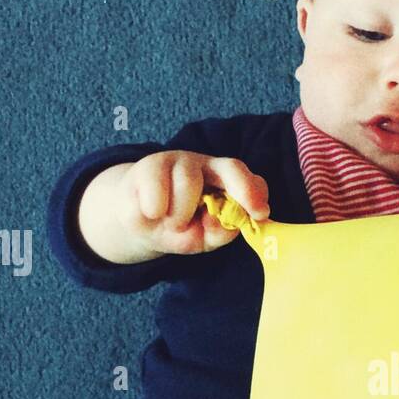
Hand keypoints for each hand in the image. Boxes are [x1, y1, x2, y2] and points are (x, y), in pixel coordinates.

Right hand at [122, 151, 270, 255]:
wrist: (138, 221)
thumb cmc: (180, 228)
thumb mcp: (204, 237)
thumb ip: (219, 232)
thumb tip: (221, 222)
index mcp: (222, 178)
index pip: (246, 177)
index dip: (254, 191)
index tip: (260, 213)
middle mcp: (202, 164)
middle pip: (228, 168)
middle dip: (239, 189)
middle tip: (235, 214)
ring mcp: (174, 161)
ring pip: (189, 184)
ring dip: (182, 216)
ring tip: (174, 224)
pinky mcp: (145, 167)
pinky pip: (157, 196)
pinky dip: (156, 213)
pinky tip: (153, 214)